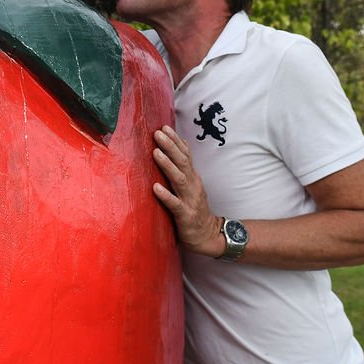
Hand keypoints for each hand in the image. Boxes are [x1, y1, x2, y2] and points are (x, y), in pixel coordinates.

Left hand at [151, 126, 223, 255]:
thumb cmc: (195, 209)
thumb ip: (185, 166)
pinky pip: (175, 204)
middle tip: (158, 133)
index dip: (175, 141)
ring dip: (167, 165)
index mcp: (193, 178)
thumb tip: (182, 143)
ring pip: (179, 179)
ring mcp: (190, 200)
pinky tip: (155, 187)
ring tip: (156, 152)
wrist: (208, 235)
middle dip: (170, 147)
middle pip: (182, 162)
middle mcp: (193, 185)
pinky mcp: (185, 216)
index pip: (185, 155)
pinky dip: (166, 195)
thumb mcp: (192, 184)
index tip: (164, 127)